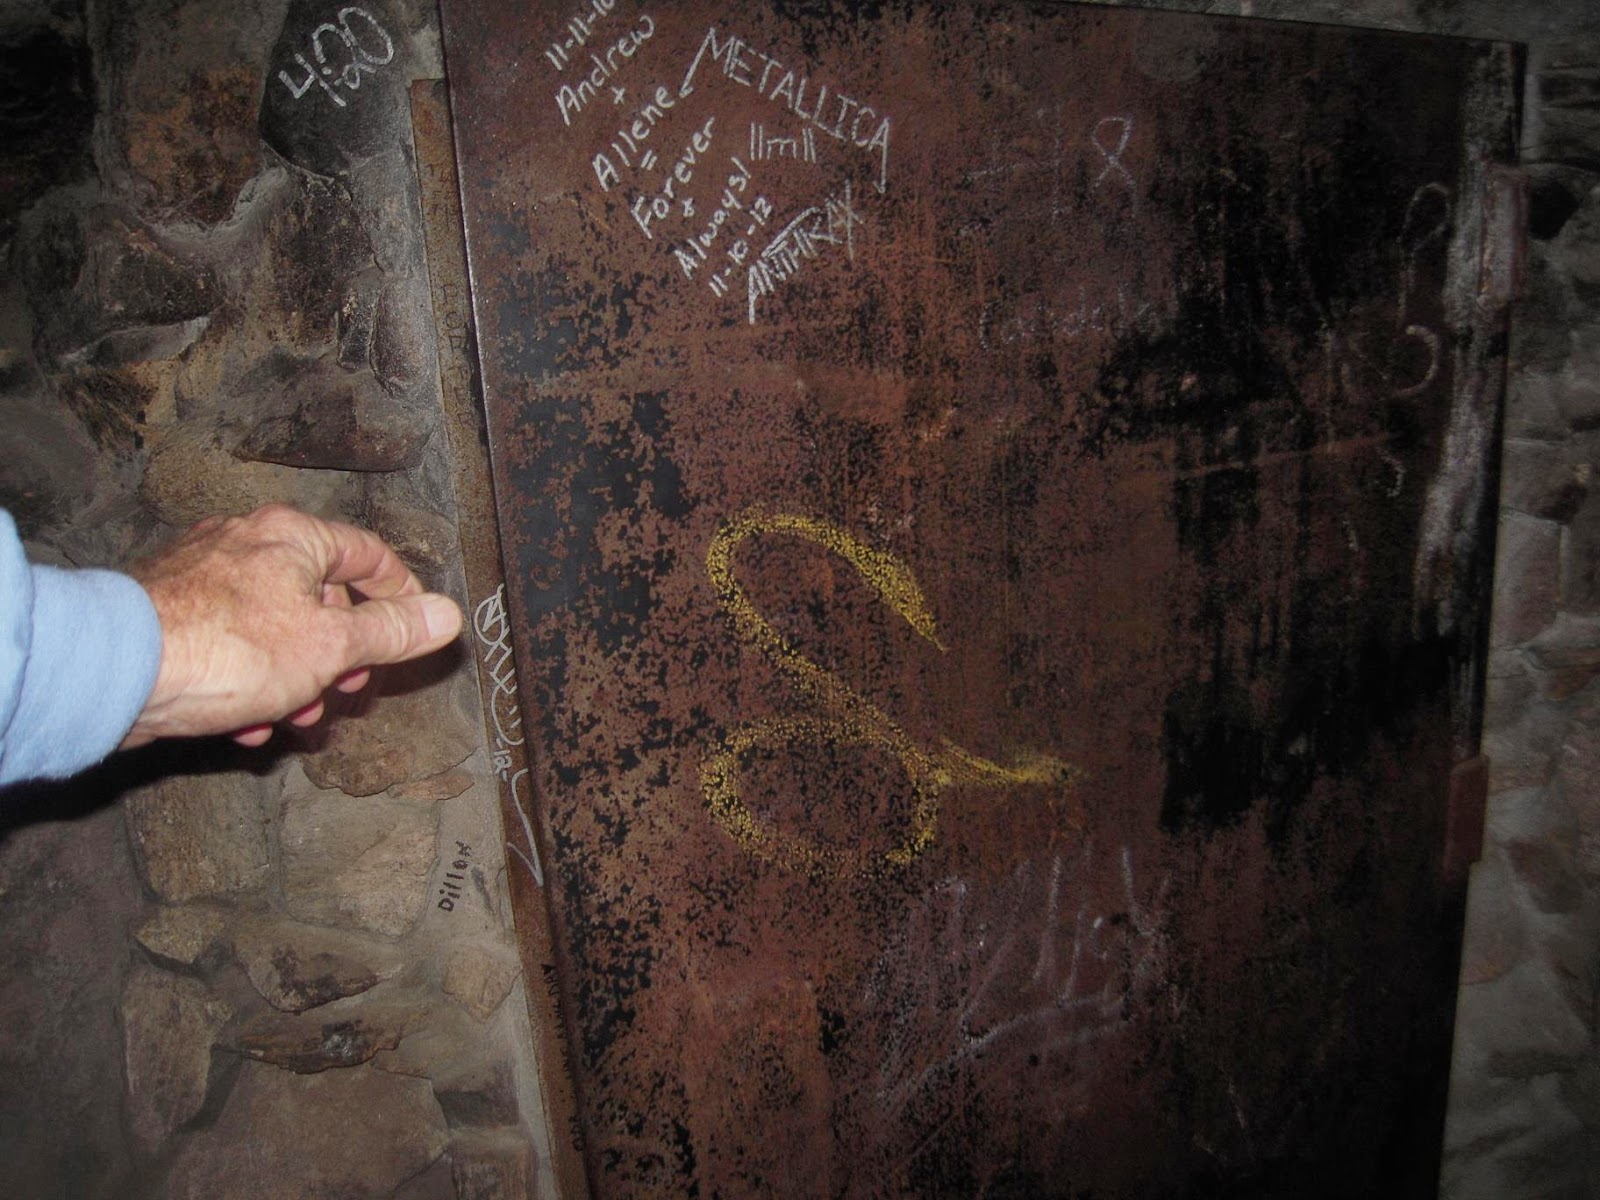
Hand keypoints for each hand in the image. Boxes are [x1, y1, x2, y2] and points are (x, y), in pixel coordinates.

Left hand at [122, 504, 462, 747]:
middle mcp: (245, 542)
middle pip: (319, 596)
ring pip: (274, 627)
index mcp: (292, 536)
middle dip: (341, 655)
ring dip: (297, 678)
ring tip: (294, 719)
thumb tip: (446, 615)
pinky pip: (229, 645)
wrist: (119, 672)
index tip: (412, 635)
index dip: (400, 597)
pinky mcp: (169, 613)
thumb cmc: (227, 650)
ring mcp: (202, 575)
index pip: (369, 554)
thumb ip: (391, 632)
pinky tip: (247, 725)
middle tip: (347, 690)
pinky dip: (249, 682)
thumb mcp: (331, 647)